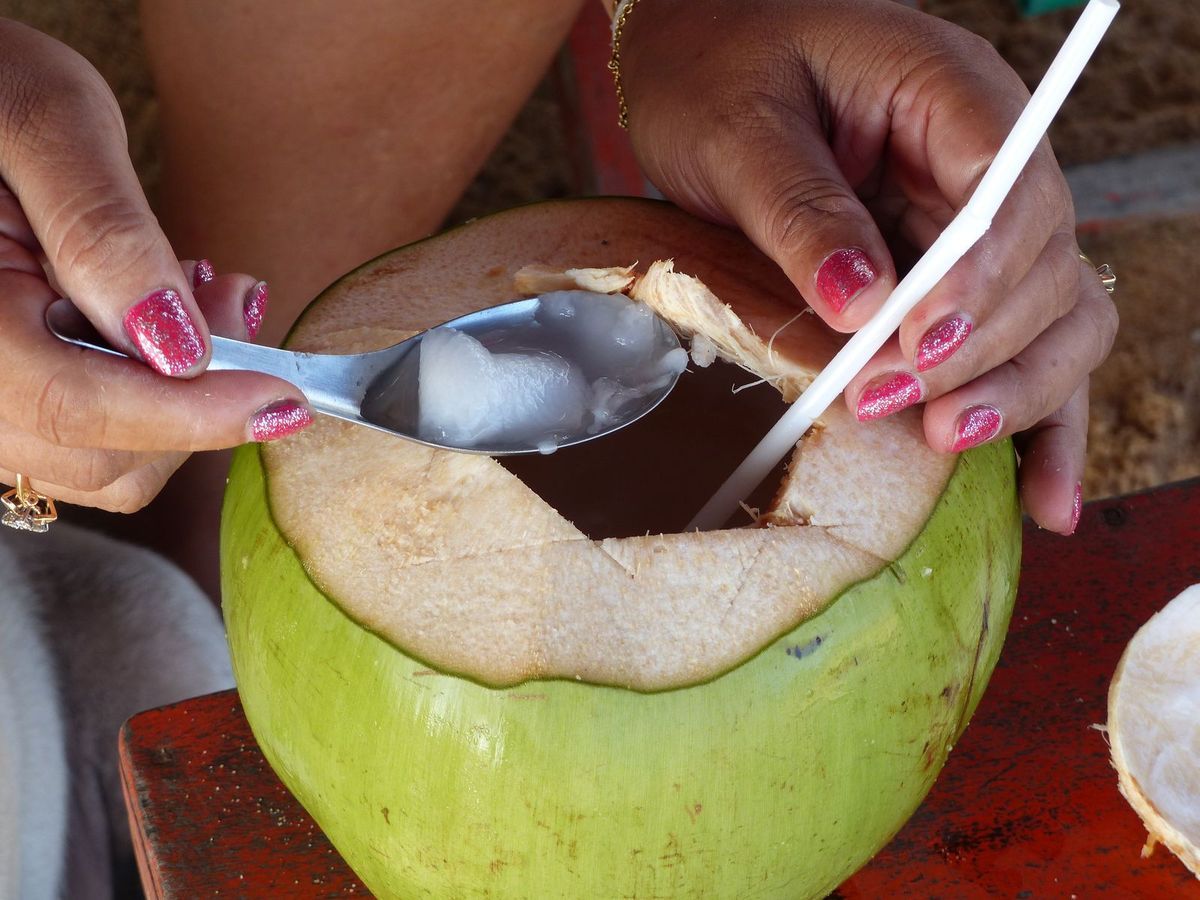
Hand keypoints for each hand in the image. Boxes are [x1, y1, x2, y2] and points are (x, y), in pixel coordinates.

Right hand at [0, 20, 308, 512]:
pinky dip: (151, 401)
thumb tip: (179, 345)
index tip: (286, 401)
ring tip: (195, 294)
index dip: (193, 414)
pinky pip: (88, 442)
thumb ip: (103, 231)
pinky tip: (162, 325)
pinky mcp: (8, 398)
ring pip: (100, 462)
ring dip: (180, 400)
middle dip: (196, 398)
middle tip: (232, 300)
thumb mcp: (45, 123)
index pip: (74, 405)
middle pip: (97, 454)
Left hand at [619, 0, 1116, 533]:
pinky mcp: (957, 277)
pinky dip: (1036, 417)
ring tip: (944, 442)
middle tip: (886, 401)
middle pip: (1044, 264)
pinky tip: (1042, 497)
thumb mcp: (741, 129)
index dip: (977, 276)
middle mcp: (987, 160)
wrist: (704, 51)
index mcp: (948, 92)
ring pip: (1057, 316)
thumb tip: (860, 305)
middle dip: (975, 346)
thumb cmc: (719, 68)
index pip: (1007, 188)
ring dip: (1017, 390)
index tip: (914, 341)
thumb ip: (803, 212)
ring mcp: (981, 224)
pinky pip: (1024, 346)